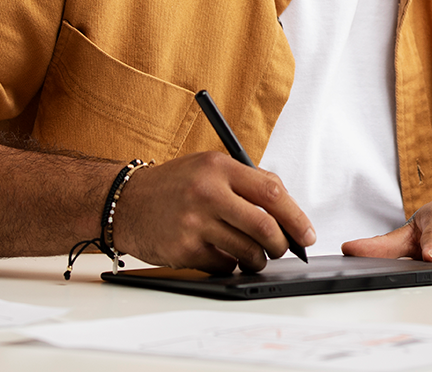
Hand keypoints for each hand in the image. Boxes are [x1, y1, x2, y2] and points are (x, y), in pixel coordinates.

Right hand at [112, 151, 314, 273]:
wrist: (125, 202)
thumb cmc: (174, 185)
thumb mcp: (209, 167)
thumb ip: (246, 182)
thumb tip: (289, 211)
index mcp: (219, 167)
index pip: (271, 191)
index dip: (296, 215)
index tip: (306, 232)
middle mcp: (207, 192)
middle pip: (264, 226)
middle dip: (282, 244)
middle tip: (284, 248)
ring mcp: (194, 222)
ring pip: (247, 250)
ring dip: (258, 258)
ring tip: (254, 255)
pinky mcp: (184, 249)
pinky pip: (223, 264)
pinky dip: (231, 264)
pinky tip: (222, 254)